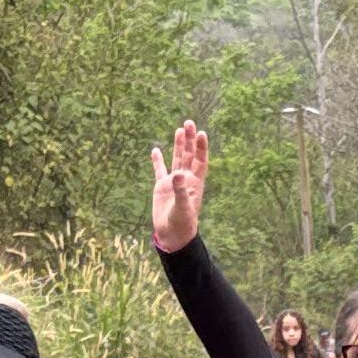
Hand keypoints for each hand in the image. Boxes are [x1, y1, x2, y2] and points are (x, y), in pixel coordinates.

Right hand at [150, 122, 209, 253]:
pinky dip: (158, 161)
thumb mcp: (183, 207)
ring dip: (178, 145)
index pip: (200, 161)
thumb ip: (180, 190)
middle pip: (189, 155)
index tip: (201, 134)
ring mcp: (174, 182)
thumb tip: (178, 174)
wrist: (172, 234)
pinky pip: (159, 171)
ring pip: (176, 159)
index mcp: (195, 183)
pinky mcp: (162, 187)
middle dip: (190, 140)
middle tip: (189, 122)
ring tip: (180, 129)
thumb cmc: (182, 223)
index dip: (201, 148)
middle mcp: (186, 179)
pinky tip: (156, 150)